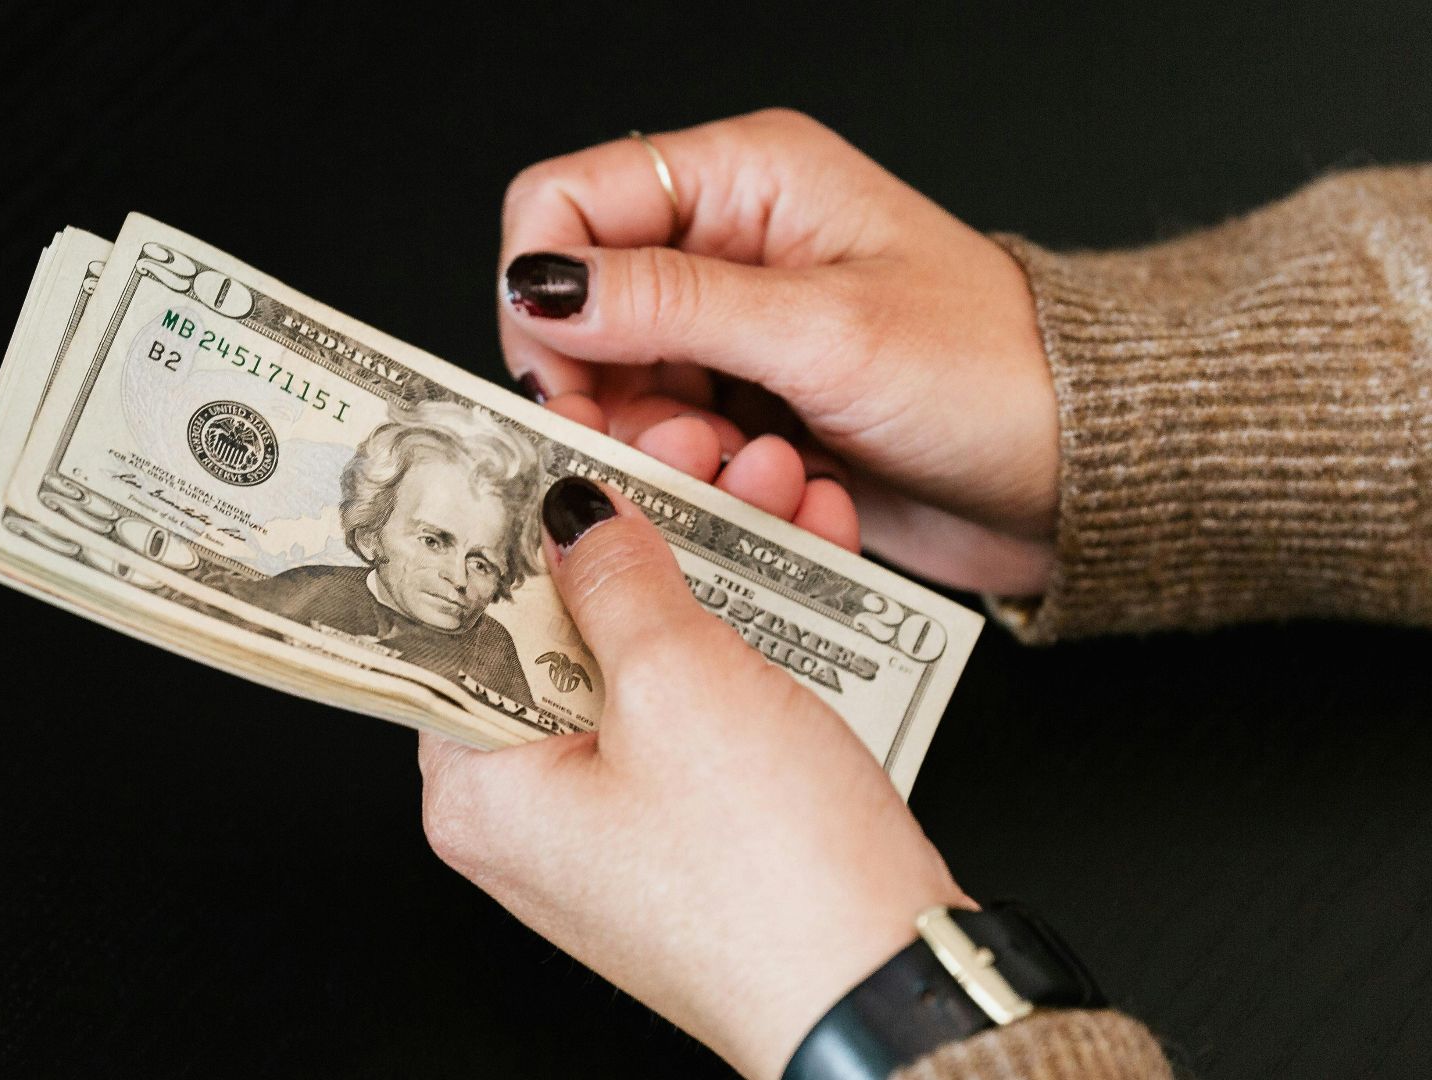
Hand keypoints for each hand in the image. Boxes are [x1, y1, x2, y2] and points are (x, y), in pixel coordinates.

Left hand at [418, 478, 968, 1078]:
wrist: (890, 991)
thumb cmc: (769, 877)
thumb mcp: (678, 682)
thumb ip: (615, 575)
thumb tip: (578, 513)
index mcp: (479, 791)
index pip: (459, 624)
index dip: (508, 522)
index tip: (547, 446)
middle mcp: (530, 819)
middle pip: (553, 632)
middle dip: (628, 532)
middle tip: (679, 451)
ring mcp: (612, 829)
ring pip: (637, 660)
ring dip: (700, 568)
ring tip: (760, 484)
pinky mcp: (689, 832)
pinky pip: (695, 708)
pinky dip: (739, 635)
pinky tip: (796, 556)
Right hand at [499, 109, 1058, 594]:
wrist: (1076, 469)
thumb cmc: (990, 372)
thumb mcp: (821, 332)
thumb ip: (668, 304)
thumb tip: (541, 285)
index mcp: (746, 179)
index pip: (565, 202)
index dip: (544, 292)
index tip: (564, 378)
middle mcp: (729, 247)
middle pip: (583, 312)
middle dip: (606, 393)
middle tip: (663, 448)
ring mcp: (738, 334)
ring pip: (621, 392)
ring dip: (665, 448)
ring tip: (750, 471)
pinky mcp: (753, 409)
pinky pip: (673, 443)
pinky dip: (704, 478)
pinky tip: (774, 488)